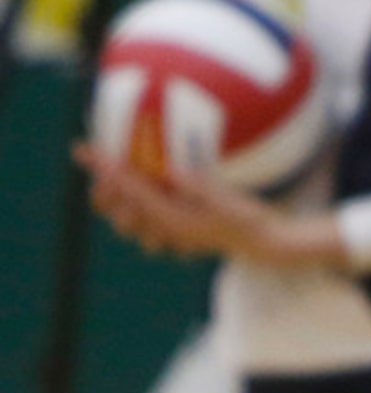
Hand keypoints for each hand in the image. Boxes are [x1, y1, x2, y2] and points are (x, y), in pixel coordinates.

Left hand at [76, 147, 347, 268]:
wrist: (264, 243)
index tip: (84, 149)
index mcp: (173, 220)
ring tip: (120, 178)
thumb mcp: (226, 198)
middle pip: (118, 212)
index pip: (130, 188)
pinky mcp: (177, 236)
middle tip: (104, 165)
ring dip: (120, 201)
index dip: (105, 167)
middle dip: (105, 189)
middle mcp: (166, 230)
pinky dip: (138, 211)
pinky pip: (146, 226)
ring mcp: (171, 236)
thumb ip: (199, 187)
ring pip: (128, 223)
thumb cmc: (248, 218)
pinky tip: (146, 195)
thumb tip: (174, 172)